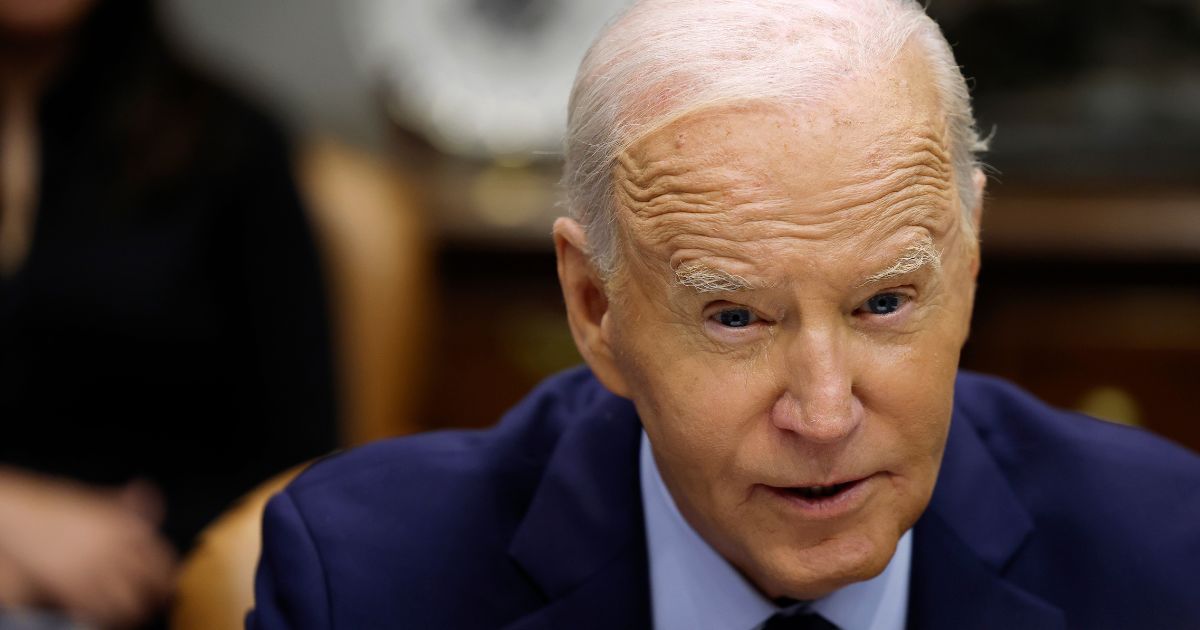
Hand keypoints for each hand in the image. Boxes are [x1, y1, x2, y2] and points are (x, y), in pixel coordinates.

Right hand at [0, 470, 177, 628]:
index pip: (163, 559)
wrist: (19, 517)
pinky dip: (108, 618)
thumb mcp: (98, 501)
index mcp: (127, 526)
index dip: (168, 577)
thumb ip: (126, 503)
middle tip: (155, 603)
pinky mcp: (71, 587)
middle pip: (152, 584)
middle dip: (156, 597)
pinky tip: (107, 615)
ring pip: (129, 603)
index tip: (168, 584)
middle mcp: (115, 547)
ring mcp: (94, 568)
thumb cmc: (58, 509)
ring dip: (133, 611)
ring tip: (133, 613)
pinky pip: (100, 612)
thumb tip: (146, 493)